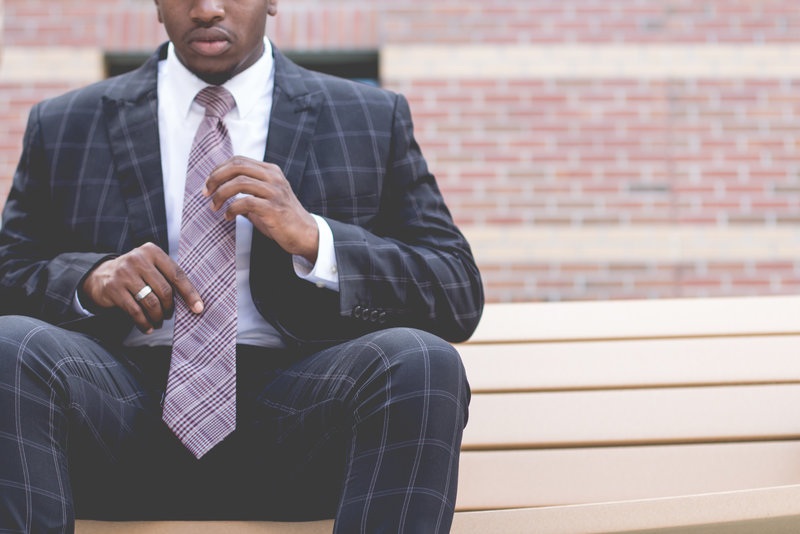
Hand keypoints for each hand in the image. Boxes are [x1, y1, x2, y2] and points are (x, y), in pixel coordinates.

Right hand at [81, 243, 202, 333]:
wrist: (101, 275)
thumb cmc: (137, 274)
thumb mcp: (151, 267)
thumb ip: (168, 277)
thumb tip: (194, 302)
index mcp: (152, 251)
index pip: (177, 275)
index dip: (190, 294)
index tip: (198, 309)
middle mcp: (138, 259)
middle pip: (164, 291)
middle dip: (170, 308)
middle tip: (169, 316)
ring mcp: (124, 273)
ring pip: (150, 302)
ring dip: (158, 317)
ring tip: (159, 322)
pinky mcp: (113, 288)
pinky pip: (135, 311)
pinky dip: (144, 323)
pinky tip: (147, 327)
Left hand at [203, 156, 318, 262]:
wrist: (305, 234)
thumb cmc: (282, 218)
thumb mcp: (265, 197)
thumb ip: (247, 190)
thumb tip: (219, 188)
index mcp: (271, 171)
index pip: (239, 160)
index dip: (219, 169)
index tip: (208, 184)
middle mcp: (274, 177)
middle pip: (237, 166)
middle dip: (216, 178)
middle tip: (206, 192)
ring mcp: (275, 192)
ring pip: (239, 183)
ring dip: (220, 195)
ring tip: (214, 207)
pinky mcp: (274, 208)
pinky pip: (245, 202)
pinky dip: (232, 209)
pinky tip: (228, 217)